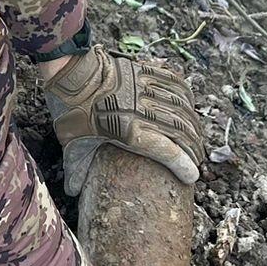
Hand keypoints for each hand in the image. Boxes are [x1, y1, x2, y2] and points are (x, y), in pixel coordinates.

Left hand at [41, 46, 205, 193]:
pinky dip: (185, 92)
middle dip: (193, 146)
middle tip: (197, 157)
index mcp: (128, 132)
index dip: (183, 165)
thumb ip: (76, 170)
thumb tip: (72, 193)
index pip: (166, 152)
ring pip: (180, 107)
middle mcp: (142, 112)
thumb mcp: (71, 145)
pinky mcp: (142, 73)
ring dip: (192, 122)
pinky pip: (172, 81)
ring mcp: (144, 90)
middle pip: (180, 130)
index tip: (193, 175)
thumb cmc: (70, 111)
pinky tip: (190, 101)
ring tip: (197, 135)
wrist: (69, 72)